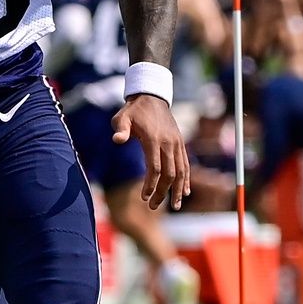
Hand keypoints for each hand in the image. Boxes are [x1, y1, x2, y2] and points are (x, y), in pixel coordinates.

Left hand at [114, 94, 189, 209]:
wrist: (152, 97)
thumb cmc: (133, 111)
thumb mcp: (122, 117)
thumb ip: (120, 129)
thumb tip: (116, 140)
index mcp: (154, 139)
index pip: (155, 168)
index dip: (151, 185)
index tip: (144, 198)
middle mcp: (169, 143)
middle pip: (169, 173)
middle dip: (162, 192)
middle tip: (152, 206)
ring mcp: (177, 143)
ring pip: (181, 171)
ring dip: (178, 190)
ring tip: (175, 206)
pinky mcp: (180, 143)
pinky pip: (186, 164)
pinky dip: (186, 179)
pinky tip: (185, 192)